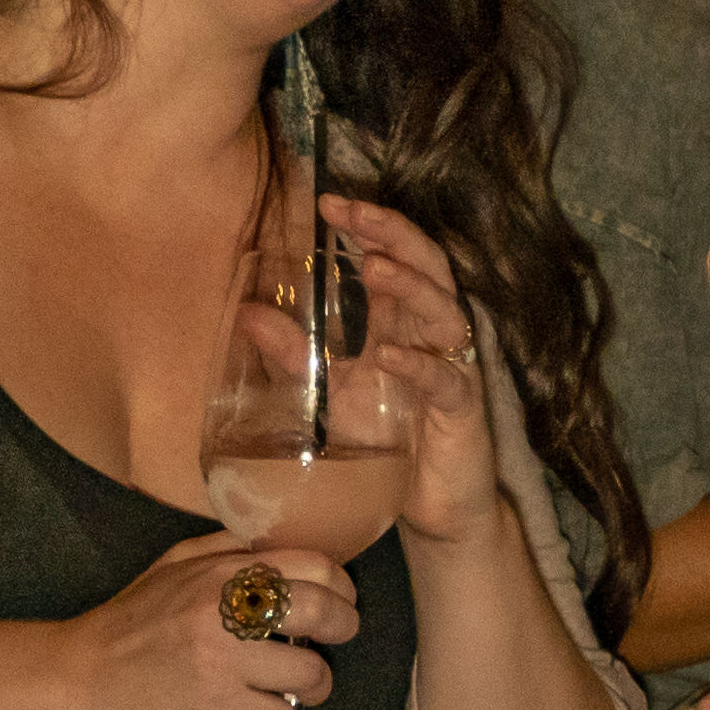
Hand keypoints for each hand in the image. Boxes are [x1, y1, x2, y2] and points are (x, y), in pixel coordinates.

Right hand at [58, 529, 359, 709]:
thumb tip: (282, 539)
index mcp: (221, 570)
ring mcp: (222, 659)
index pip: (315, 563)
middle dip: (344, 629)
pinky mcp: (215, 706)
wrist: (78, 678)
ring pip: (310, 671)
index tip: (339, 599)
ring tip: (297, 685)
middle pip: (324, 611)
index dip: (340, 585)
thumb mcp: (175, 564)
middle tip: (334, 640)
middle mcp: (226, 609)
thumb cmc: (129, 622)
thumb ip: (228, 548)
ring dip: (314, 683)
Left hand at [322, 197, 506, 552]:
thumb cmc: (388, 442)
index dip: (369, 226)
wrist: (433, 506)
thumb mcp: (331, 392)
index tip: (329, 202)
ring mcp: (452, 369)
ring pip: (444, 312)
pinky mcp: (462, 409)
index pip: (394, 257)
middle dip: (392, 235)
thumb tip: (247, 313)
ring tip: (374, 267)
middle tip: (352, 214)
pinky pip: (445, 379)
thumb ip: (295, 354)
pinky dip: (418, 365)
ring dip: (411, 286)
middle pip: (426, 267)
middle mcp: (431, 336)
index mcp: (402, 322)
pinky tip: (389, 354)